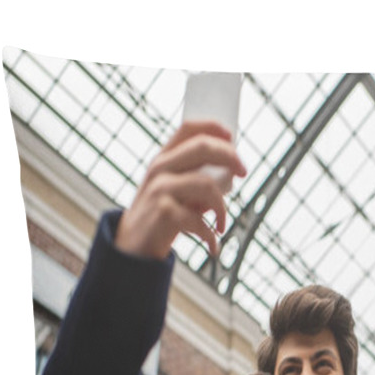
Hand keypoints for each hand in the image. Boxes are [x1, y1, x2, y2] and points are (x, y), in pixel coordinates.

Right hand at [115, 120, 246, 259]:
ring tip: (222, 224)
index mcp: (163, 159)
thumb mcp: (173, 191)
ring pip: (208, 185)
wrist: (132, 247)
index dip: (212, 127)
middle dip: (230, 156)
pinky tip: (213, 245)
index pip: (188, 128)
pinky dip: (211, 235)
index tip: (231, 136)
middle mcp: (160, 168)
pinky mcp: (164, 213)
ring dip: (222, 208)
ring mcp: (160, 189)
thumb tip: (231, 171)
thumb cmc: (160, 217)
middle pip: (202, 147)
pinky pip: (200, 220)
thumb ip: (195, 177)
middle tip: (243, 172)